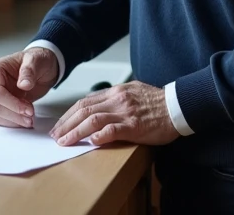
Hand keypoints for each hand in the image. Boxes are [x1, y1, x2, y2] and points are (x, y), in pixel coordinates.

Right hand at [0, 48, 58, 128]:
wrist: (43, 68)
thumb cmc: (38, 61)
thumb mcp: (36, 60)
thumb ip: (29, 70)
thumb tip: (23, 84)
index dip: (12, 103)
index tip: (28, 109)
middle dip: (13, 114)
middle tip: (30, 116)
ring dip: (13, 120)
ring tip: (29, 119)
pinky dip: (12, 122)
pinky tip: (23, 120)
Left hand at [49, 81, 178, 146]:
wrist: (178, 106)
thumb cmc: (157, 102)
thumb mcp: (133, 91)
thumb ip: (116, 98)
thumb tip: (98, 107)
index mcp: (116, 91)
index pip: (85, 102)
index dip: (69, 114)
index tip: (59, 125)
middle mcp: (118, 99)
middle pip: (84, 110)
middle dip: (66, 124)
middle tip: (55, 136)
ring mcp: (126, 112)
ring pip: (93, 120)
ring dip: (75, 131)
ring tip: (64, 142)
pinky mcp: (134, 126)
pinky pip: (112, 130)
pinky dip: (99, 136)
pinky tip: (90, 141)